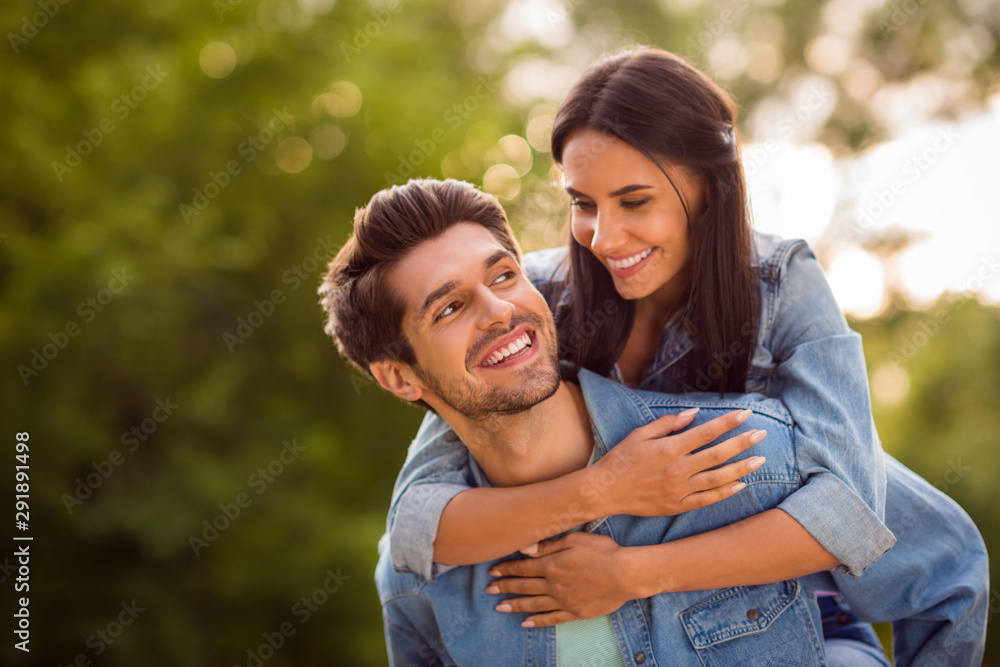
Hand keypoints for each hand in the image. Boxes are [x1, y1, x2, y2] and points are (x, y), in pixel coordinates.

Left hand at [486, 531, 631, 626]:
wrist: (625, 574)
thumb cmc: (602, 551)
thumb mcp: (575, 539)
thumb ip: (548, 545)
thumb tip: (525, 548)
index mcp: (552, 565)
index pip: (523, 567)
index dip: (507, 569)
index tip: (493, 571)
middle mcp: (554, 585)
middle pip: (524, 587)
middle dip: (505, 587)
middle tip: (488, 589)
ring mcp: (564, 601)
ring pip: (534, 604)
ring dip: (515, 605)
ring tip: (499, 607)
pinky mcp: (576, 613)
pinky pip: (552, 619)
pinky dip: (537, 622)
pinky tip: (526, 623)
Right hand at [586, 408, 765, 516]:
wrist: (605, 491)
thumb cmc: (621, 459)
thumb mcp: (640, 434)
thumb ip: (668, 424)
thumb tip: (694, 413)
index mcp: (669, 449)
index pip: (706, 432)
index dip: (728, 422)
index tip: (746, 414)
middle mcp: (678, 469)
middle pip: (718, 454)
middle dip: (742, 443)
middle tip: (761, 434)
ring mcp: (680, 490)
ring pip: (718, 478)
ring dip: (741, 468)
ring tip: (760, 460)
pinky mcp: (678, 505)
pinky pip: (707, 500)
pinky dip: (725, 493)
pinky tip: (740, 485)